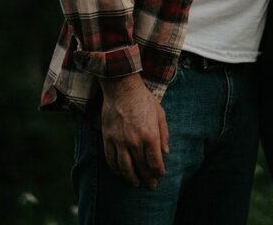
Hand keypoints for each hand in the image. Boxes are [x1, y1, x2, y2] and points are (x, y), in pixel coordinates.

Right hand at [100, 74, 169, 188]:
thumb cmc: (143, 99)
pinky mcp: (108, 138)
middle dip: (147, 178)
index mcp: (150, 135)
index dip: (158, 172)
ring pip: (125, 168)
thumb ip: (164, 134)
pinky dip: (115, 169)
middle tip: (150, 185)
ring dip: (131, 178)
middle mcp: (134, 141)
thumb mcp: (160, 113)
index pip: (155, 162)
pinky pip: (110, 160)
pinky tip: (120, 173)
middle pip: (141, 167)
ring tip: (135, 183)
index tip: (160, 175)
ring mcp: (119, 141)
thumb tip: (165, 152)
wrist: (122, 88)